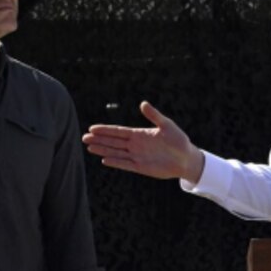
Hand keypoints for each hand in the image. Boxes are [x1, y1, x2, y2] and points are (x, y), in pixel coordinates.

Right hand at [82, 101, 203, 181]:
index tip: (92, 128)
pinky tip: (104, 160)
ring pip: (116, 152)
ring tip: (89, 147)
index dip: (105, 130)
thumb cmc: (179, 140)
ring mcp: (137, 156)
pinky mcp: (141, 167)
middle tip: (83, 137)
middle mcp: (136, 145)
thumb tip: (142, 103)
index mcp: (140, 134)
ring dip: (103, 150)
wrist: (186, 158)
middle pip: (113, 142)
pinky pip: (125, 164)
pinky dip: (116, 162)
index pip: (118, 131)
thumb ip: (154, 115)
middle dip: (99, 139)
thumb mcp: (167, 125)